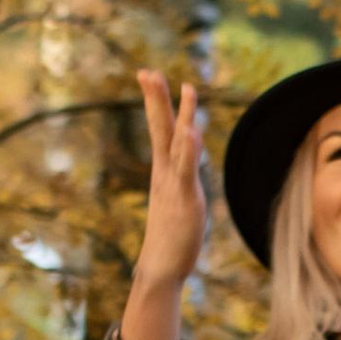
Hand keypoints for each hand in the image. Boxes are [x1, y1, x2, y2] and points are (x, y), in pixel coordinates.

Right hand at [122, 69, 209, 339]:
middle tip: (148, 71)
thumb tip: (179, 176)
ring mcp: (173, 184)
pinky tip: (192, 130)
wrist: (160, 268)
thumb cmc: (170, 238)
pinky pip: (186, 169)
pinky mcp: (184, 199)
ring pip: (176, 143)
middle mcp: (164, 173)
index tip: (148, 75)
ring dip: (181, 116)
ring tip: (185, 88)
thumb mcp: (175, 202)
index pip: (158, 129)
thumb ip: (177, 184)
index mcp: (162, 171)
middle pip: (160, 128)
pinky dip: (189, 148)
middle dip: (156, 99)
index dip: (155, 102)